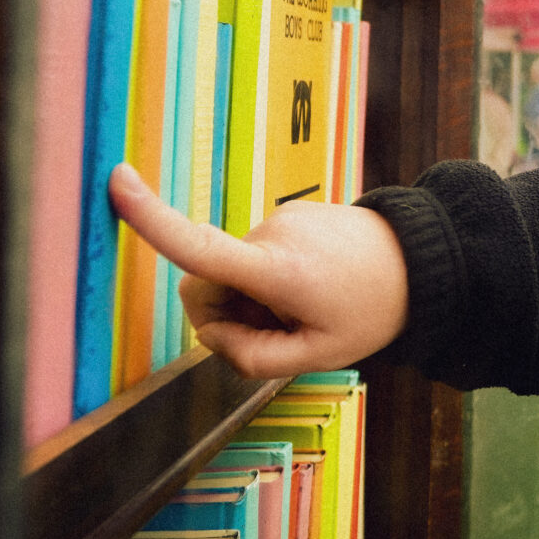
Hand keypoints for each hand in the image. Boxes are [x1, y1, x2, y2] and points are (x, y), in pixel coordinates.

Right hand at [108, 162, 408, 377]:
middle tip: (285, 329)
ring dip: (253, 296)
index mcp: (276, 270)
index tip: (116, 182)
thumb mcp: (316, 356)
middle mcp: (272, 234)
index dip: (151, 219)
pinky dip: (269, 277)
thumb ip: (252, 356)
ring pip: (230, 271)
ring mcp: (280, 218)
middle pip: (204, 285)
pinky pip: (254, 254)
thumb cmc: (370, 313)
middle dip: (227, 314)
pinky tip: (314, 284)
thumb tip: (210, 330)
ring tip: (309, 304)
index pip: (201, 246)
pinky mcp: (289, 213)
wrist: (422, 262)